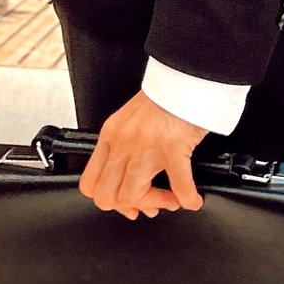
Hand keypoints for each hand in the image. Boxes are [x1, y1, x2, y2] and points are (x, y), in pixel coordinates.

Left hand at [79, 91, 206, 219]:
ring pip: (133, 195)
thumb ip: (125, 144)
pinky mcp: (173, 147)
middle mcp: (123, 143)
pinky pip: (179, 185)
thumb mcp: (131, 119)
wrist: (185, 76)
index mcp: (110, 136)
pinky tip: (193, 199)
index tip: (125, 203)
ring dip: (156, 204)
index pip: (91, 182)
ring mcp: (145, 146)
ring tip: (171, 200)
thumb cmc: (164, 96)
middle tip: (148, 205)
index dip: (107, 200)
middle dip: (129, 207)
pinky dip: (187, 198)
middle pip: (107, 196)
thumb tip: (131, 173)